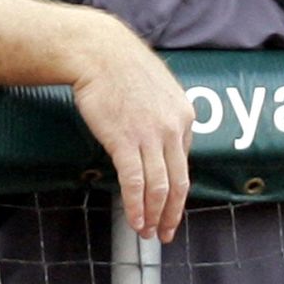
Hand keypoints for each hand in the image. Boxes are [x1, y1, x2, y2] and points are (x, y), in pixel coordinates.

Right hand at [73, 35, 194, 242]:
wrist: (97, 51)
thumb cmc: (121, 67)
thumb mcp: (157, 89)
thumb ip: (164, 116)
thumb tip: (159, 141)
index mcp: (185, 115)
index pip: (184, 163)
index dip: (177, 191)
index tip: (169, 207)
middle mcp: (173, 128)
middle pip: (178, 183)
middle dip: (172, 213)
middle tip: (165, 232)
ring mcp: (151, 136)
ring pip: (159, 188)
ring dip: (154, 215)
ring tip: (147, 233)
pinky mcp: (125, 141)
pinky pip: (135, 183)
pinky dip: (136, 207)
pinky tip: (134, 222)